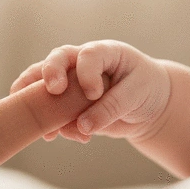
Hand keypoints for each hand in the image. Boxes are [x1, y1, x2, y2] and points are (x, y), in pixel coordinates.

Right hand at [10, 40, 170, 143]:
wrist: (148, 107)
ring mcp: (72, 83)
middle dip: (50, 72)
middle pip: (57, 59)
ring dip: (40, 103)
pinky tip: (53, 136)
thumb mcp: (136, 94)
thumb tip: (82, 126)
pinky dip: (48, 123)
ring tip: (49, 129)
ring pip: (44, 83)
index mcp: (105, 52)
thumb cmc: (147, 89)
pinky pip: (50, 110)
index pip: (89, 54)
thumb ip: (111, 107)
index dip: (87, 73)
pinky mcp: (67, 104)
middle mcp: (83, 63)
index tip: (95, 94)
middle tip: (54, 90)